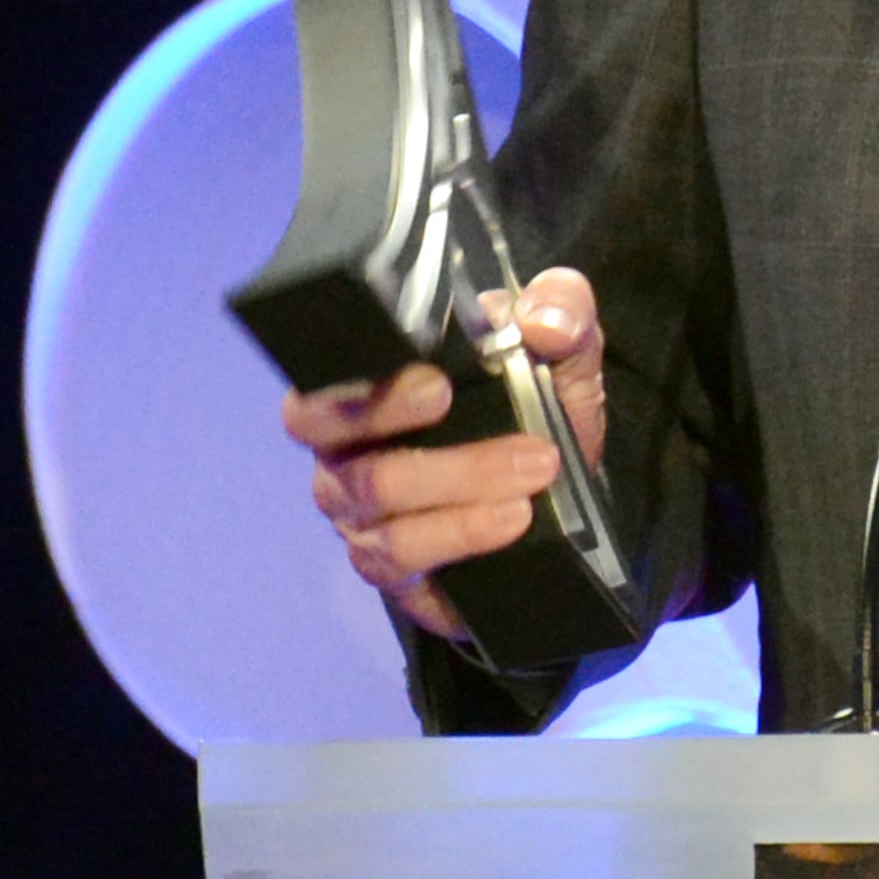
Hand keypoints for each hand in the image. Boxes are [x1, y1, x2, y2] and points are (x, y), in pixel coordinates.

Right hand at [283, 268, 607, 641]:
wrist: (556, 505)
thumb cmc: (531, 411)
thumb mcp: (561, 354)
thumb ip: (560, 311)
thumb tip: (543, 320)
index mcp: (365, 386)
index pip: (317, 384)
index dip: (357, 383)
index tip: (432, 380)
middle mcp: (344, 451)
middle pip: (331, 437)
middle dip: (395, 418)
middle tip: (455, 403)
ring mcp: (360, 514)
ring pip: (376, 497)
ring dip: (462, 481)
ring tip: (535, 468)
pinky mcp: (390, 567)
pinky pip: (401, 556)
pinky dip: (463, 533)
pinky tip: (514, 518)